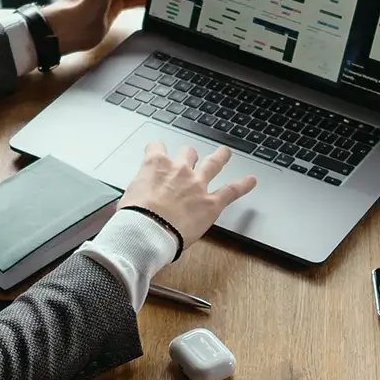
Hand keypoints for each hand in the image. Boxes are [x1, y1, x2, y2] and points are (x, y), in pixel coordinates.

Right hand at [120, 142, 257, 249]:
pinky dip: (243, 185)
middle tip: (190, 158)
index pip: (156, 148)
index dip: (157, 150)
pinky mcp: (211, 202)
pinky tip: (251, 181)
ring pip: (213, 163)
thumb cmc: (134, 217)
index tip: (157, 152)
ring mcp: (197, 184)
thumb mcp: (127, 198)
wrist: (147, 231)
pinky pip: (231, 190)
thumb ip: (138, 191)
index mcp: (155, 165)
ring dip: (220, 157)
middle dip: (189, 155)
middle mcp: (179, 169)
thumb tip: (136, 199)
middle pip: (187, 153)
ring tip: (225, 153)